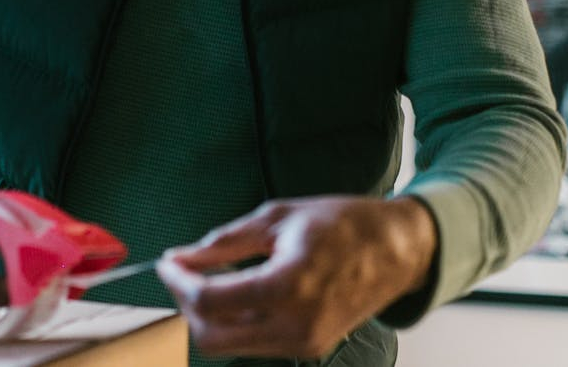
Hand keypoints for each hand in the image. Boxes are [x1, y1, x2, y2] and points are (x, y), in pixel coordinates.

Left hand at [157, 196, 436, 358]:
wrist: (398, 249)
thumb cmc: (343, 224)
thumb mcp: (277, 218)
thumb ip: (224, 243)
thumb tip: (182, 256)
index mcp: (286, 286)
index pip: (209, 301)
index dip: (178, 283)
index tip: (169, 263)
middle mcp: (295, 325)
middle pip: (211, 337)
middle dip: (188, 305)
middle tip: (185, 273)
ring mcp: (304, 343)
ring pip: (230, 346)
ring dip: (211, 315)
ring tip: (212, 278)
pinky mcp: (311, 348)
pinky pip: (256, 343)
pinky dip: (237, 321)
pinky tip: (239, 292)